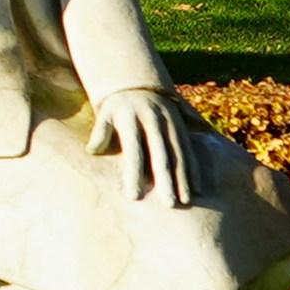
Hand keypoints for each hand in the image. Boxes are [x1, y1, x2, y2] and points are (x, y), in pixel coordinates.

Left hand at [94, 86, 183, 201]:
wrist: (138, 84)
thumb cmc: (115, 109)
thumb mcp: (104, 114)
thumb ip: (100, 132)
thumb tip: (92, 150)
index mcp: (132, 118)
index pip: (133, 150)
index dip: (134, 174)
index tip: (134, 197)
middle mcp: (154, 120)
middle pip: (161, 154)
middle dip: (166, 180)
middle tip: (169, 204)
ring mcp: (170, 122)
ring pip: (179, 153)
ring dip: (184, 178)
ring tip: (185, 201)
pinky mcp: (181, 126)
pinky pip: (190, 150)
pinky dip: (194, 169)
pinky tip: (198, 189)